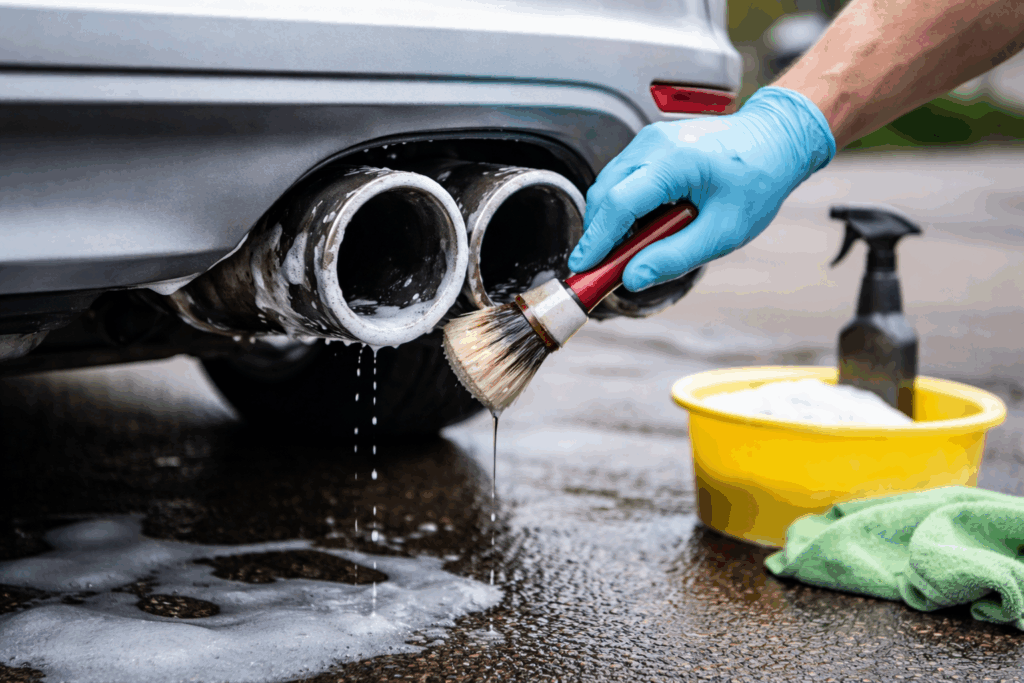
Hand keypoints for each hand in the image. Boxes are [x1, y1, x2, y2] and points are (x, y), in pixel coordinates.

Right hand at [568, 86, 835, 290]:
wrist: (776, 140)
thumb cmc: (757, 181)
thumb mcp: (723, 232)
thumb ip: (675, 257)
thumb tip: (634, 278)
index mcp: (676, 161)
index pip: (619, 204)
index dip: (597, 240)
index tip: (583, 267)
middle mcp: (654, 144)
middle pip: (605, 194)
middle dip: (598, 234)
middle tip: (601, 268)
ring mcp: (649, 140)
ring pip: (609, 185)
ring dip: (610, 221)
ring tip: (627, 250)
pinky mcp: (650, 144)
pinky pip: (622, 178)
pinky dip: (622, 205)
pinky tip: (640, 227)